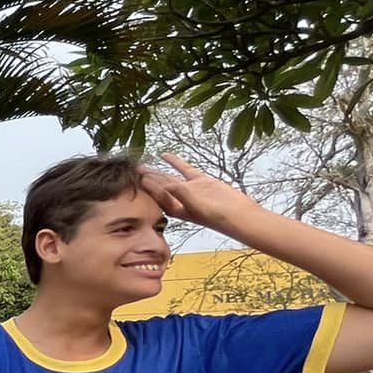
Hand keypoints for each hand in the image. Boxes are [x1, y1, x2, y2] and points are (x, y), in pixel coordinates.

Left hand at [141, 154, 262, 233]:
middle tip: (132, 171)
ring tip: (142, 165)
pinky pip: (184, 170)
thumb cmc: (219, 217)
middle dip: (147, 180)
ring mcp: (190, 190)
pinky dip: (175, 162)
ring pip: (169, 177)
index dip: (148, 187)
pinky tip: (165, 155)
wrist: (240, 216)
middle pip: (159, 187)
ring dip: (156, 172)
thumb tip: (168, 184)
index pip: (158, 195)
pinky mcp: (201, 182)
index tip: (137, 178)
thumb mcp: (198, 206)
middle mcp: (180, 200)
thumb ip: (183, 194)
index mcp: (176, 209)